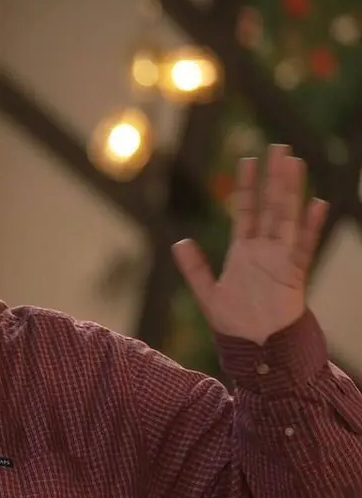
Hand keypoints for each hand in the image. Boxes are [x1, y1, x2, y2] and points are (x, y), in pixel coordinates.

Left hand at [172, 144, 328, 344]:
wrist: (256, 349)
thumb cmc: (235, 325)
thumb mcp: (208, 294)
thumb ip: (194, 268)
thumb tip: (179, 242)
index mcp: (243, 253)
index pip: (245, 211)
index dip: (246, 187)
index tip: (248, 160)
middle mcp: (263, 251)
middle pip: (270, 207)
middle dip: (273, 178)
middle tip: (279, 148)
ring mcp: (280, 260)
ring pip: (286, 218)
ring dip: (291, 191)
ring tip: (295, 164)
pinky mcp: (293, 275)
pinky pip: (303, 247)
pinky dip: (310, 226)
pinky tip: (318, 204)